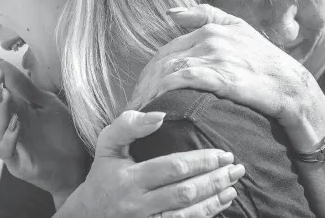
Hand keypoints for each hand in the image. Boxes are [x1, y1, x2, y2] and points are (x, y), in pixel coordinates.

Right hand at [0, 55, 88, 206]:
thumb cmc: (62, 133)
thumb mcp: (48, 104)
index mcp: (17, 111)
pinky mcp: (17, 162)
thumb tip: (5, 65)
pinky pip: (7, 149)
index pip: (0, 92)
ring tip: (4, 94)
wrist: (76, 162)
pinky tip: (16, 124)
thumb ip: (28, 88)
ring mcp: (12, 144)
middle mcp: (10, 126)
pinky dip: (10, 137)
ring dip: (1, 110)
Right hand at [56, 110, 243, 217]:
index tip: (222, 153)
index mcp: (130, 178)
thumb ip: (129, 125)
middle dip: (214, 179)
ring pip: (187, 214)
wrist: (87, 215)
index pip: (173, 168)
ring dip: (214, 200)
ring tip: (233, 186)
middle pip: (185, 192)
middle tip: (236, 168)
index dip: (201, 161)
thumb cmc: (101, 174)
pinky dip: (204, 216)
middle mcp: (139, 204)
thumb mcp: (107, 144)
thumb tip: (160, 117)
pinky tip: (219, 205)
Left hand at [132, 4, 324, 151]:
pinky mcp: (223, 75)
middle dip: (144, 85)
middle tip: (134, 105)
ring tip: (140, 111)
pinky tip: (156, 107)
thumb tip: (169, 12)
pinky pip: (183, 80)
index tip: (141, 91)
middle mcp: (209, 39)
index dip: (149, 72)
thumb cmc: (263, 60)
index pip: (166, 51)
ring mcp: (216, 56)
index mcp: (209, 29)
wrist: (291, 85)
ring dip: (149, 91)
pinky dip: (165, 92)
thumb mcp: (238, 28)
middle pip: (163, 61)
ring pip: (169, 70)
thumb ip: (205, 14)